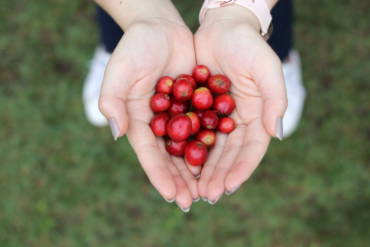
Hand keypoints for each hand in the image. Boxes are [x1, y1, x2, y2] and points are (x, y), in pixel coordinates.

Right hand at [98, 19, 197, 210]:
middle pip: (170, 158)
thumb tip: (118, 133)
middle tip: (193, 202)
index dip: (160, 176)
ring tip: (209, 190)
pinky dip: (211, 145)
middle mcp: (158, 124)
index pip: (150, 155)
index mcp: (138, 121)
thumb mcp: (119, 72)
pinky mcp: (194, 106)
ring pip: (189, 149)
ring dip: (198, 170)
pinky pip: (204, 129)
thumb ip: (113, 101)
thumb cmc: (135, 48)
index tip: (172, 196)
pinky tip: (223, 161)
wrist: (160, 28)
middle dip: (181, 181)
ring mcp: (177, 116)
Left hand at [194, 6, 286, 202]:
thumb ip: (274, 100)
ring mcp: (218, 117)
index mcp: (256, 116)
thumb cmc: (248, 46)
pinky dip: (186, 148)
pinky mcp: (199, 109)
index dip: (241, 170)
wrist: (222, 27)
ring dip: (203, 169)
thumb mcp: (266, 69)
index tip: (228, 187)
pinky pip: (192, 132)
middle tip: (207, 195)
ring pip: (210, 149)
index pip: (250, 150)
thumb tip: (276, 134)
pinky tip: (178, 163)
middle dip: (219, 175)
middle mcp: (237, 121)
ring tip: (193, 188)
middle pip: (228, 155)